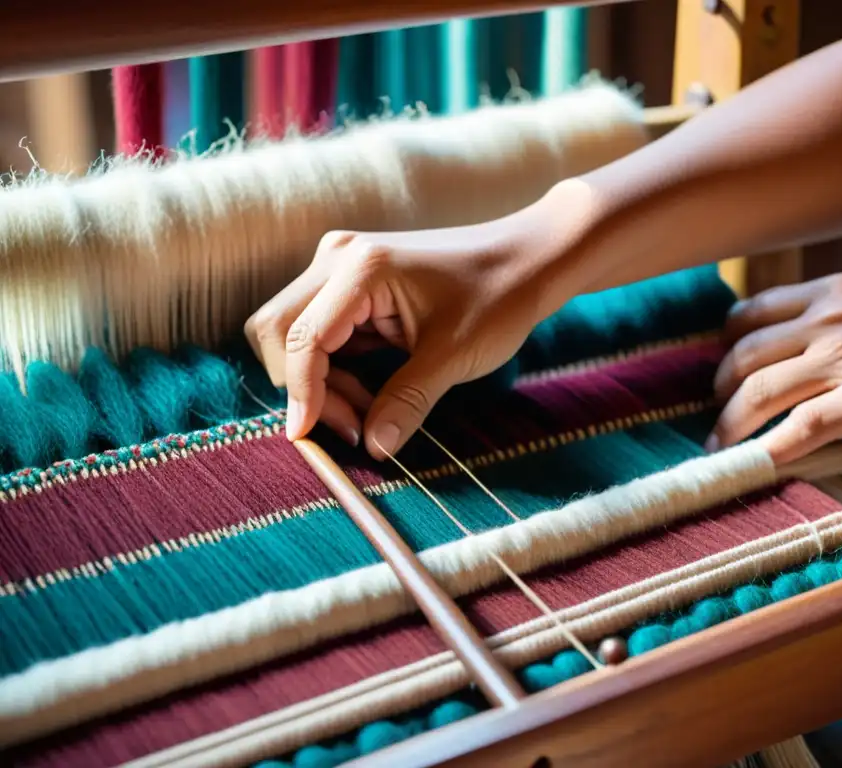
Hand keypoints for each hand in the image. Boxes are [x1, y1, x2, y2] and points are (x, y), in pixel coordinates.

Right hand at [244, 214, 561, 459]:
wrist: (526, 259)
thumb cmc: (498, 297)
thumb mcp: (454, 356)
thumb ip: (407, 402)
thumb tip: (374, 449)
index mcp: (360, 269)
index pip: (301, 338)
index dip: (301, 393)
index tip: (311, 438)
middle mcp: (338, 259)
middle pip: (277, 329)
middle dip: (302, 386)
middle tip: (351, 427)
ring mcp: (341, 269)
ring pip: (294, 334)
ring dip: (318, 382)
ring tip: (366, 415)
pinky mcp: (350, 286)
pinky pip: (320, 334)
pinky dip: (332, 371)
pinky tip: (367, 397)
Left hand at [709, 273, 841, 463]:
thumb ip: (838, 318)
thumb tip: (795, 347)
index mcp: (835, 292)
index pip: (751, 312)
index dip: (725, 346)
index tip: (720, 371)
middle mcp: (833, 320)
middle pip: (744, 354)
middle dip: (719, 390)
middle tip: (717, 414)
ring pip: (760, 391)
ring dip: (730, 426)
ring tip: (720, 447)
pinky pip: (801, 428)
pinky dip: (769, 450)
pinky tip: (753, 465)